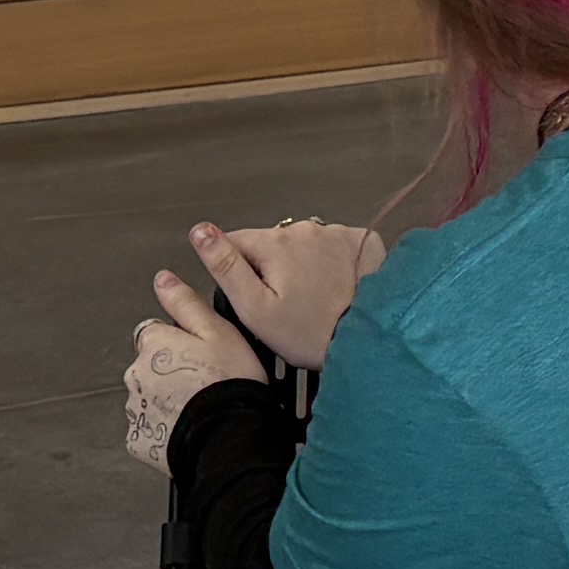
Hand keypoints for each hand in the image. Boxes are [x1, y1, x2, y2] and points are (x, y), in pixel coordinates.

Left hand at [125, 268, 264, 469]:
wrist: (230, 436)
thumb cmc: (228, 382)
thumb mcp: (217, 330)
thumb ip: (185, 302)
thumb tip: (164, 280)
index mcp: (154, 343)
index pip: (155, 332)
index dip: (180, 341)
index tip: (199, 354)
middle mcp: (136, 374)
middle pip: (150, 366)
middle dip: (171, 371)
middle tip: (205, 381)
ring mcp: (136, 409)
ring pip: (150, 396)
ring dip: (168, 399)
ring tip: (201, 406)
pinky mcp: (139, 440)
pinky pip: (150, 429)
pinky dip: (166, 427)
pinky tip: (191, 426)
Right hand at [189, 217, 384, 372]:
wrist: (367, 340)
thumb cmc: (307, 332)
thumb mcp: (254, 308)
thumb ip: (225, 266)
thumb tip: (201, 230)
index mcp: (275, 242)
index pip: (237, 241)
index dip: (237, 270)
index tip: (253, 295)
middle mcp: (306, 228)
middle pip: (273, 243)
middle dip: (272, 268)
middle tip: (287, 304)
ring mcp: (337, 231)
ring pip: (305, 244)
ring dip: (303, 264)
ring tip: (315, 299)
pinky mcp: (363, 240)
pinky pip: (337, 246)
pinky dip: (333, 262)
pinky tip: (337, 287)